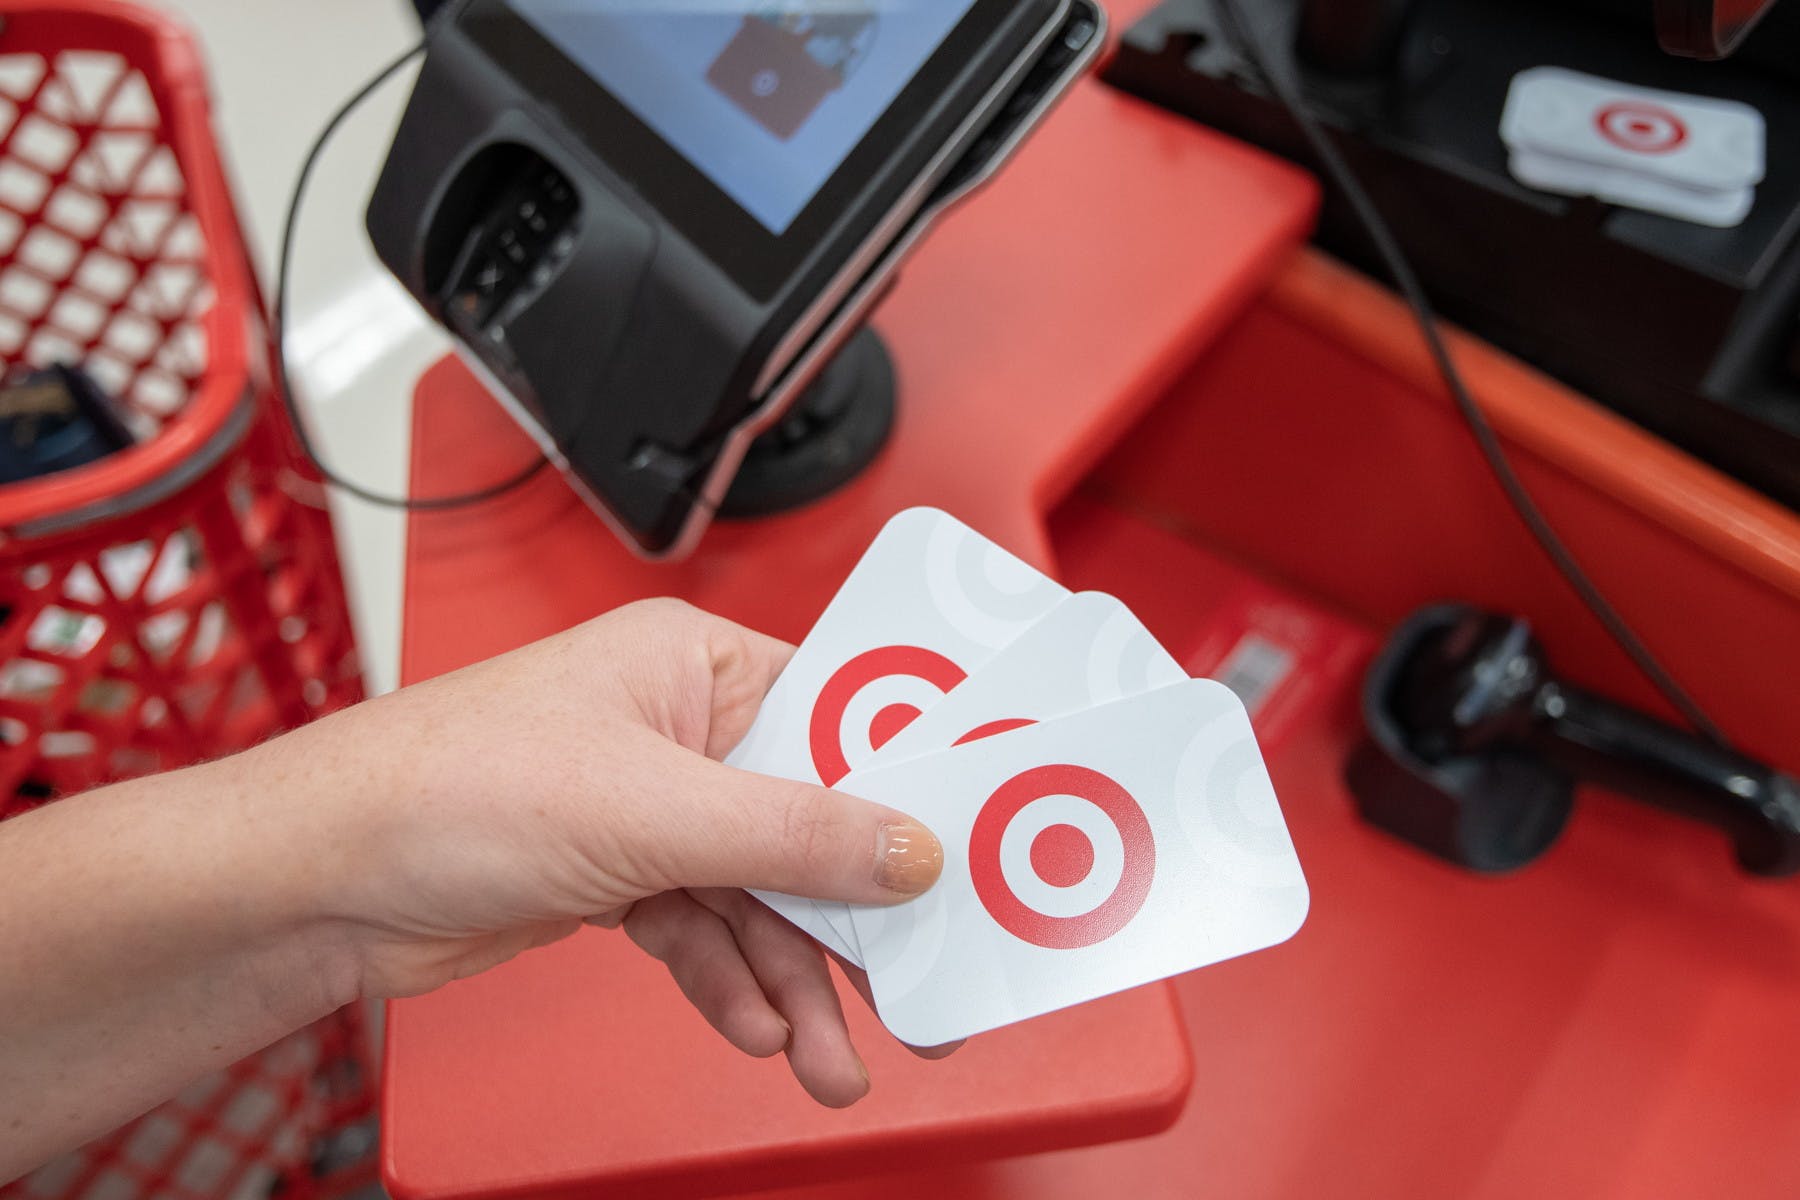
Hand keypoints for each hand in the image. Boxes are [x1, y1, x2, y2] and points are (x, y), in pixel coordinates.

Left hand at [264, 599, 949, 1105]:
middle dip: (855, 922)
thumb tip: (908, 848)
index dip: (914, 788)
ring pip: (763, 896)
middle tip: (920, 996)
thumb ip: (793, 832)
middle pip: (812, 823)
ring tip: (828, 1057)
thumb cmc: (445, 787)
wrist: (319, 881)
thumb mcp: (650, 810)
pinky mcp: (618, 873)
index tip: (975, 854)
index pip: (844, 717)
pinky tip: (751, 1025)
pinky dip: (729, 981)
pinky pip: (707, 930)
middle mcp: (681, 727)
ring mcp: (650, 806)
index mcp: (697, 664)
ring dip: (795, 980)